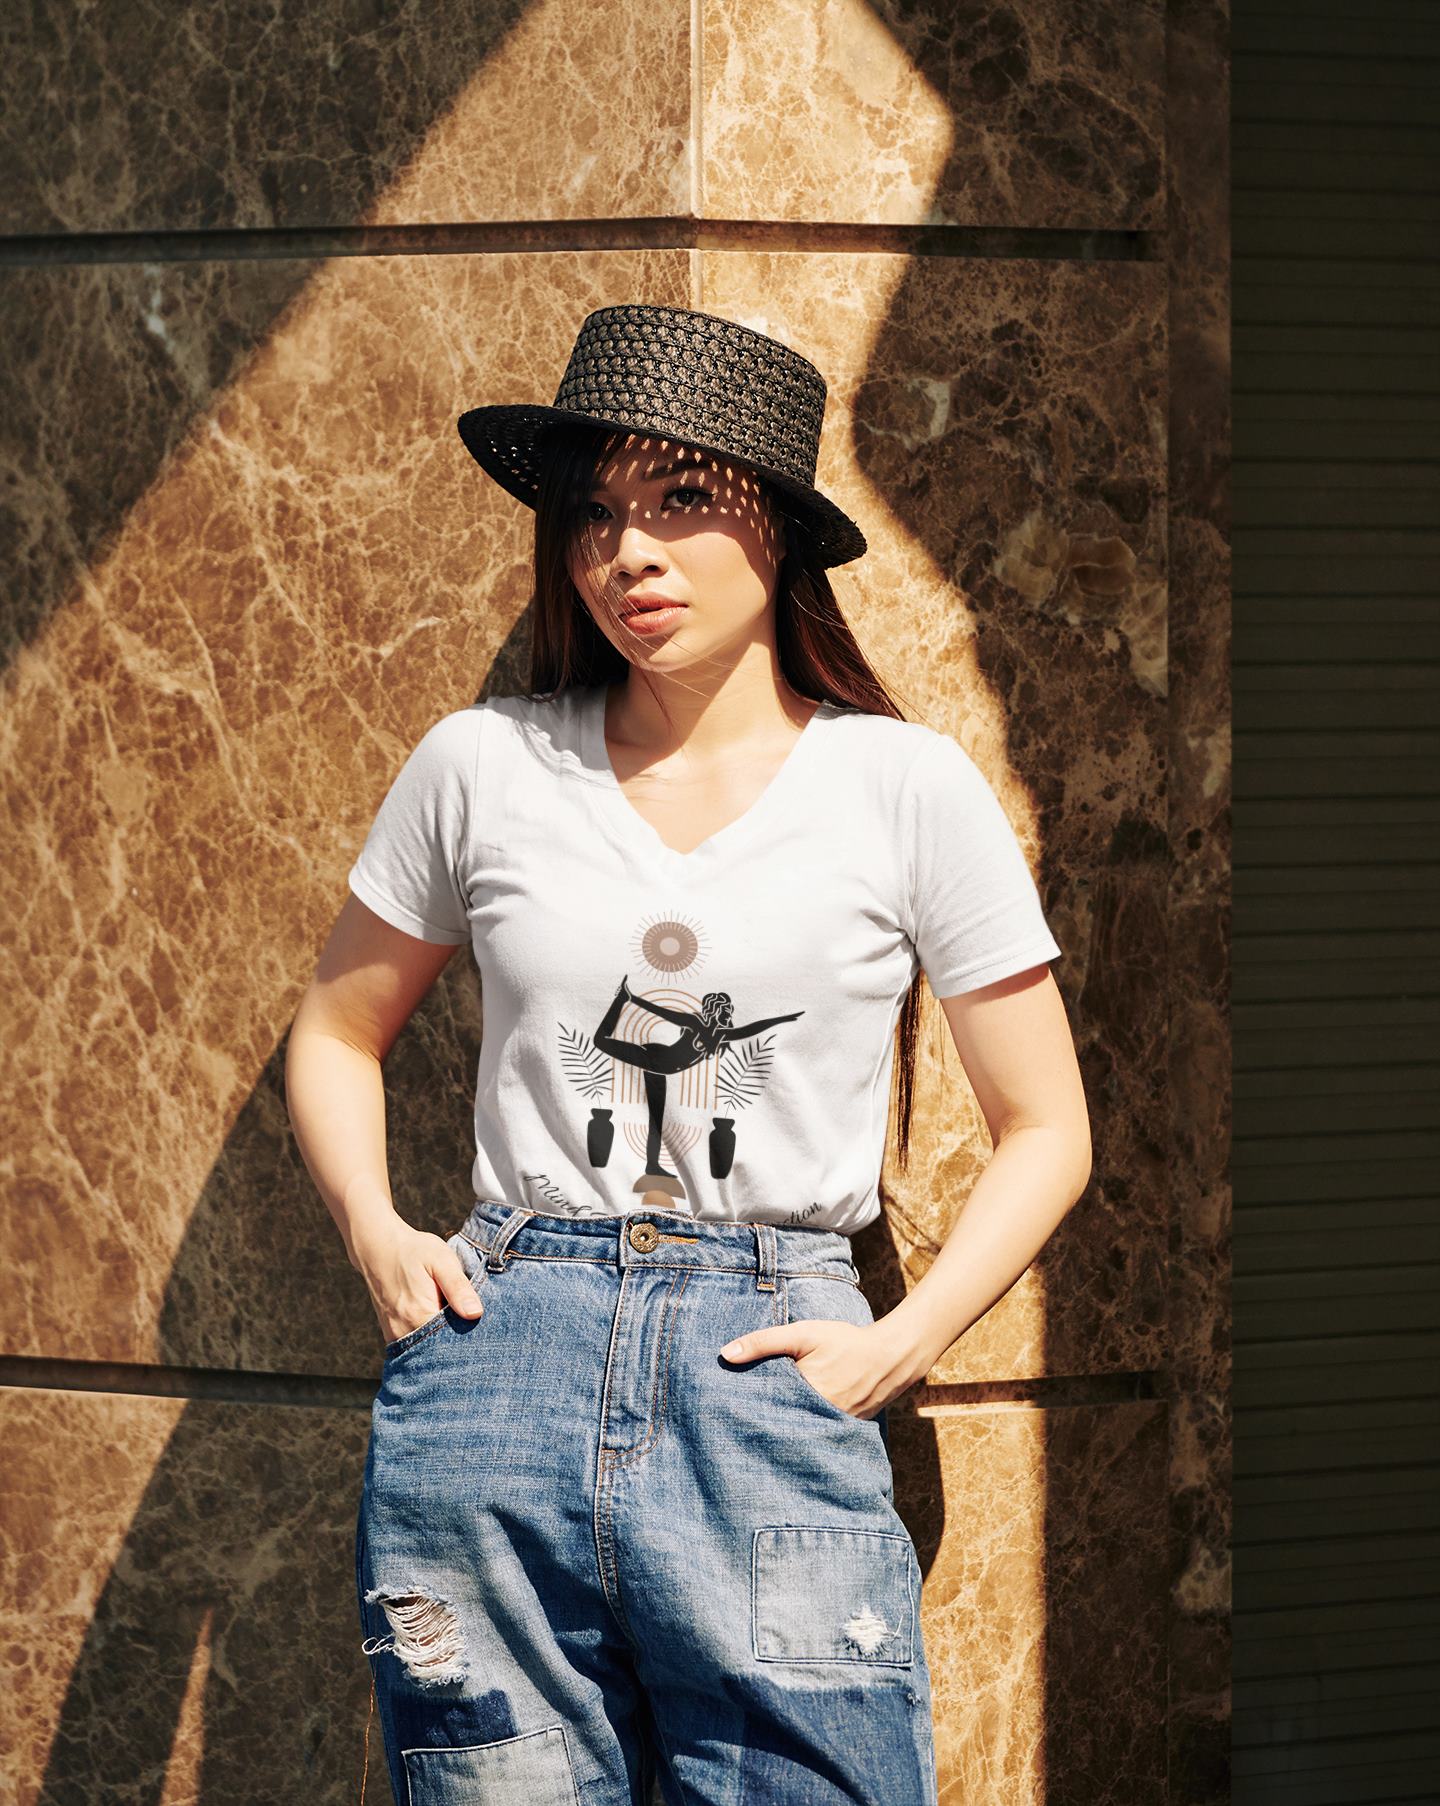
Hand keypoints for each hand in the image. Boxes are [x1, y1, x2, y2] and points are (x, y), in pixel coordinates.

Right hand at [353, 1219, 483, 1344]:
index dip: (470, 1340)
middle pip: (439, 1351)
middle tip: (471, 1324)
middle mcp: (405, 1332)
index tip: (482, 1330)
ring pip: (426, 1350)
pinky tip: (439, 1323)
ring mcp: (395, 1335)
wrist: (378, 1247)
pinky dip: (428, 1340)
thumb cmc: (414, 1251)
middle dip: (457, 1345)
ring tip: (454, 1321)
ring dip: (442, 1343)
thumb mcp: (442, 1261)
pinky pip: (414, 1345)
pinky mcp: (392, 1333)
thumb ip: (458, 1287)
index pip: (453, 1343)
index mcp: (420, 1316)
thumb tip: (476, 1314)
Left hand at [718, 1319, 895, 1419]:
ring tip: (760, 1426)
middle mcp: (818, 1418)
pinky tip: (795, 1422)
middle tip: (737, 1421)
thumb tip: (725, 1354)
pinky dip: (806, 1428)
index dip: (746, 1409)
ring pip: (798, 1431)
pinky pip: (818, 1433)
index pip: (764, 1410)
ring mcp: (833, 1428)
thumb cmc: (844, 1342)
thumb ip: (764, 1342)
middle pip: (779, 1424)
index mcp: (803, 1396)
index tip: (726, 1409)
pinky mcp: (844, 1430)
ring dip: (784, 1427)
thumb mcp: (802, 1334)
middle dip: (762, 1423)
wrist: (891, 1355)